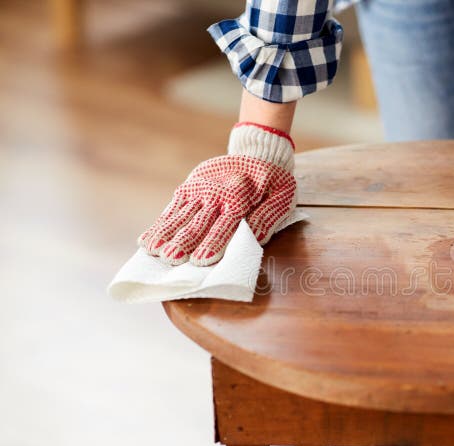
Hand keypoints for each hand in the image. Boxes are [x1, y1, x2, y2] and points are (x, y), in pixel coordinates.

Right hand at [138, 123, 296, 265]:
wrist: (256, 153)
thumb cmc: (272, 181)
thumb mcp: (282, 195)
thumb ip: (268, 216)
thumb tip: (255, 237)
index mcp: (239, 196)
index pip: (225, 224)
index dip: (213, 242)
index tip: (201, 260)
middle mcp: (215, 192)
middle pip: (198, 222)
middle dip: (184, 242)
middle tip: (172, 259)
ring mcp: (198, 189)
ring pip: (180, 216)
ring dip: (166, 234)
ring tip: (152, 251)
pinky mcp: (188, 188)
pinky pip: (172, 208)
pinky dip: (160, 224)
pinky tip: (147, 240)